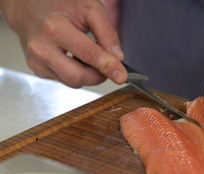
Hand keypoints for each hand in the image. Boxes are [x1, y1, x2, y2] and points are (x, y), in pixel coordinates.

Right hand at [0, 0, 125, 87]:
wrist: (28, 7)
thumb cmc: (60, 4)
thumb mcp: (89, 8)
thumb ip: (107, 32)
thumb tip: (118, 58)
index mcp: (55, 28)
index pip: (88, 54)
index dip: (108, 66)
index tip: (121, 76)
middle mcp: (42, 47)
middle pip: (78, 77)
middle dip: (98, 75)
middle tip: (106, 64)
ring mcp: (37, 61)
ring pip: (72, 82)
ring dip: (88, 75)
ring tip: (88, 56)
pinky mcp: (37, 70)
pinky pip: (64, 80)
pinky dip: (75, 73)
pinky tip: (74, 57)